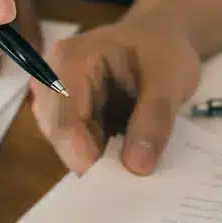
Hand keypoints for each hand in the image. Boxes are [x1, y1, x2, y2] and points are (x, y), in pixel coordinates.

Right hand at [31, 9, 200, 175]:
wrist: (157, 39)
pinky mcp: (64, 116)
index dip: (85, 156)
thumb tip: (137, 167)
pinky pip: (76, 146)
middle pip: (59, 136)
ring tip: (134, 166)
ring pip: (66, 146)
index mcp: (69, 61)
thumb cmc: (162, 50)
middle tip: (131, 183)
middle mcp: (50, 80)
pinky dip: (101, 157)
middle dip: (93, 161)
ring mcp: (54, 100)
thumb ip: (154, 118)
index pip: (64, 120)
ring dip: (99, 160)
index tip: (116, 183)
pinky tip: (126, 158)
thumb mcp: (171, 79)